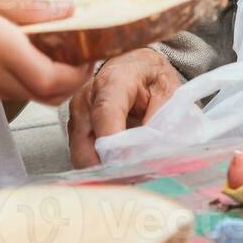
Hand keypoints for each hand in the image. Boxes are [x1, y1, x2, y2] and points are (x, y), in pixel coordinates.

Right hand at [0, 0, 94, 104]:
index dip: (81, 70)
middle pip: (51, 95)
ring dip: (54, 79)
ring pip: (35, 95)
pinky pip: (14, 90)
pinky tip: (28, 51)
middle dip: (75, 78)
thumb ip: (27, 7)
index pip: (55, 79)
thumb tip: (68, 11)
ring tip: (58, 46)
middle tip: (82, 50)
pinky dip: (31, 77)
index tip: (90, 48)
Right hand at [67, 48, 181, 168]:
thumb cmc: (150, 75)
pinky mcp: (75, 127)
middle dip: (106, 166)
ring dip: (101, 170)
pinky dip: (98, 166)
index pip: (106, 114)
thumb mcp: (167, 89)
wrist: (134, 63)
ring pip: (80, 154)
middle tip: (131, 179)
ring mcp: (77, 114)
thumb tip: (153, 149)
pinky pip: (81, 154)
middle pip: (85, 142)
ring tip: (128, 176)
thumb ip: (162, 118)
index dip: (113, 144)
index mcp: (113, 81)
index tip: (127, 165)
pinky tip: (117, 170)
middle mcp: (87, 97)